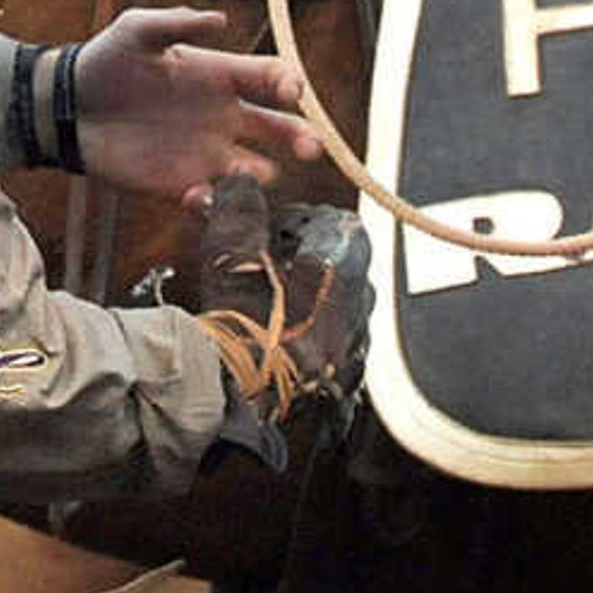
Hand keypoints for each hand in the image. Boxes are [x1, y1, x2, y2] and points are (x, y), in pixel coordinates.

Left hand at [72, 6, 319, 204]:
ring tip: (243, 174)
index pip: (271, 77)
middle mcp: (223, 115)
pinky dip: (215, 202)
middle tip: (310, 148)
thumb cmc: (105, 61)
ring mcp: (206, 153)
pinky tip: (198, 195)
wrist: (69, 108)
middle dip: (303, 137)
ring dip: (261, 176)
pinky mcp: (182, 183)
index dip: (290, 83)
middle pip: (281, 129)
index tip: (292, 92)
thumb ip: (177, 23)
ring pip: (257, 171)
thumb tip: (221, 19)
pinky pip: (214, 201)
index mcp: (219, 75)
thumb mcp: (136, 30)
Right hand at [190, 172, 365, 410]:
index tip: (267, 232)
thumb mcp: (231, 257)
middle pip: (338, 263)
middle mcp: (361, 306)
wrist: (238, 410)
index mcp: (343, 267)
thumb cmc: (238, 332)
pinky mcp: (346, 384)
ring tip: (265, 311)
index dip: (295, 221)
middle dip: (300, 260)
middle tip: (260, 269)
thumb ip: (240, 212)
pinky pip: (336, 347)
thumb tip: (241, 183)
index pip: (333, 222)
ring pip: (338, 306)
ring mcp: (356, 349)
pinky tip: (278, 347)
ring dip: (306, 300)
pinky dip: (311, 338)